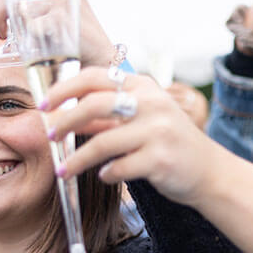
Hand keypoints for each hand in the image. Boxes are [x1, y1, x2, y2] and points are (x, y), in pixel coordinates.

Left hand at [41, 67, 219, 205]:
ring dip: (77, 159)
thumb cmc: (166, 142)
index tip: (43, 105)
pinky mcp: (161, 159)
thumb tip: (63, 114)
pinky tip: (104, 176)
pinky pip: (119, 167)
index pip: (94, 77)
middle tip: (51, 137)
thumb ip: (106, 114)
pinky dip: (106, 173)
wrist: (209, 171)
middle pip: (95, 105)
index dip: (63, 89)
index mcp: (142, 86)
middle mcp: (151, 103)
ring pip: (103, 142)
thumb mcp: (140, 118)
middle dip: (65, 122)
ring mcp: (158, 131)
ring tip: (63, 171)